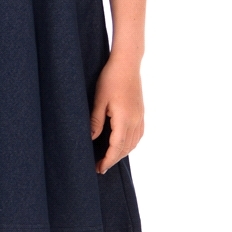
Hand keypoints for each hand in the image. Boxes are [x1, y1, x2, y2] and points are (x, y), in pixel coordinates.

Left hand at [90, 56, 143, 174]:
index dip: (108, 160)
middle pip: (126, 148)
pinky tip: (122, 144)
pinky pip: (138, 135)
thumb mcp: (99, 99)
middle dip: (113, 159)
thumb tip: (90, 139)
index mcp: (124, 119)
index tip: (99, 168)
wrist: (127, 63)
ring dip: (122, 153)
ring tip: (109, 158)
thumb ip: (96, 120)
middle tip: (100, 167)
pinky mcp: (141, 112)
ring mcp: (140, 117)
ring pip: (133, 143)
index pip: (116, 147)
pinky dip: (130, 144)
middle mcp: (135, 121)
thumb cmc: (110, 78)